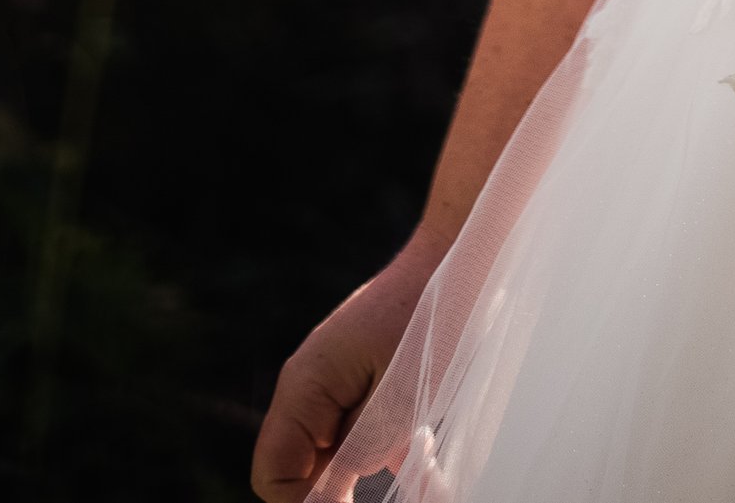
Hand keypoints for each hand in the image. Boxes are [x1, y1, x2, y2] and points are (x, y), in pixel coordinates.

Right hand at [251, 241, 437, 502]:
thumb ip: (358, 454)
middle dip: (339, 497)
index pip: (273, 474)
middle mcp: (310, 388)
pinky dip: (389, 460)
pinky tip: (428, 463)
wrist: (461, 255)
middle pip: (301, 472)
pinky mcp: (365, 389)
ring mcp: (337, 388)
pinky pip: (361, 440)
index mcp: (305, 385)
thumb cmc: (433, 320)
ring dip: (369, 482)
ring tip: (424, 481)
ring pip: (336, 462)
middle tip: (402, 490)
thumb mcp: (399, 398)